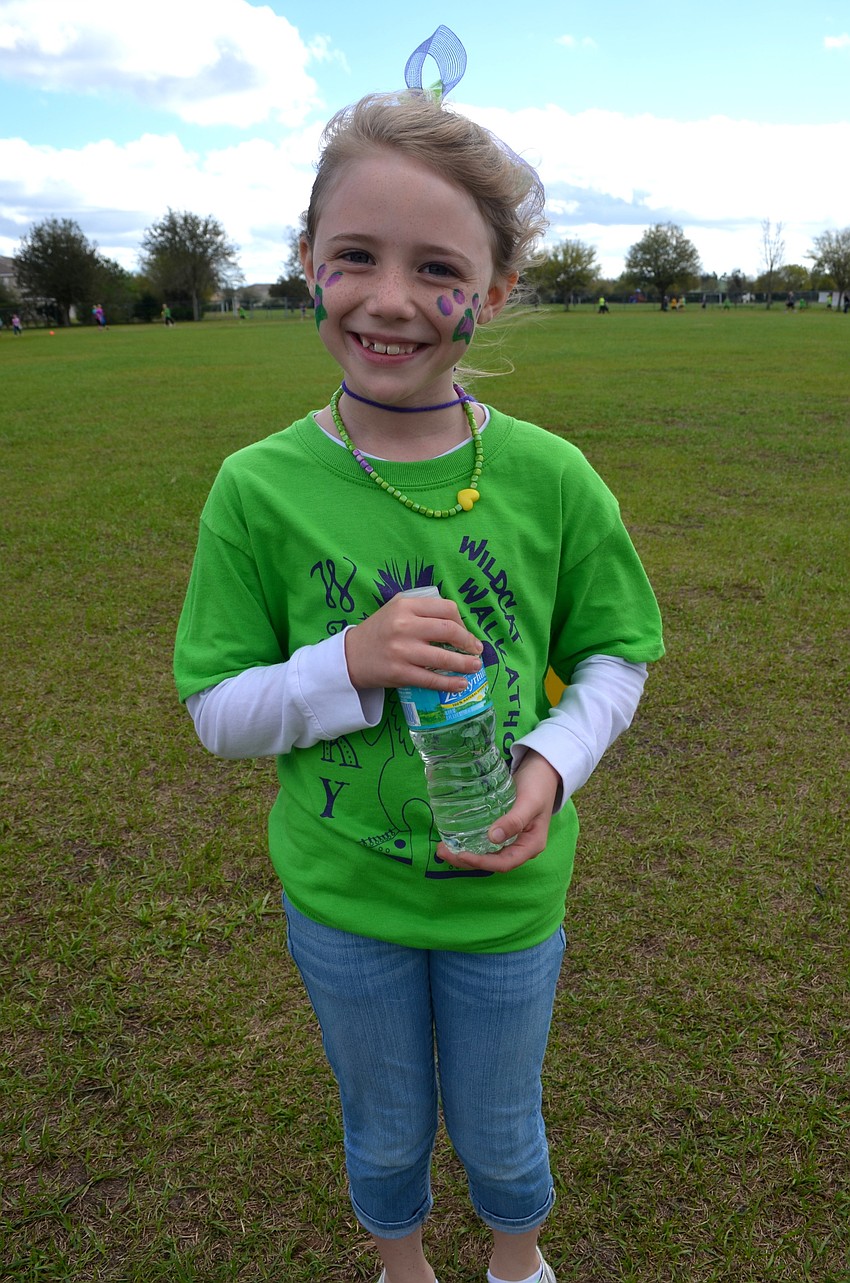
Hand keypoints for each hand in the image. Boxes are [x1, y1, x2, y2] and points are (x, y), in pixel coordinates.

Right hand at [344, 592, 482, 691]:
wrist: (351, 656)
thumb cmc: (380, 632)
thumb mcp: (396, 609)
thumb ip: (423, 610)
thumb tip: (458, 623)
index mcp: (405, 606)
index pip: (446, 608)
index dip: (462, 621)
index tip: (465, 632)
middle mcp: (404, 626)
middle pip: (449, 631)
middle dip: (469, 642)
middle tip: (477, 650)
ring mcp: (402, 650)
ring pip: (444, 657)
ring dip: (465, 663)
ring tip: (475, 666)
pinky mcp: (400, 673)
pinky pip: (431, 679)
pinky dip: (450, 683)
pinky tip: (461, 684)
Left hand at [436, 750, 560, 871]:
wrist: (542, 770)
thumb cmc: (539, 786)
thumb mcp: (529, 802)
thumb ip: (514, 821)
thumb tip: (493, 838)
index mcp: (531, 846)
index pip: (505, 863)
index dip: (482, 863)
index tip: (462, 855)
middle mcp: (520, 847)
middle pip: (492, 861)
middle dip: (467, 860)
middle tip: (442, 852)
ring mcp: (511, 839)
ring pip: (487, 853)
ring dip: (465, 853)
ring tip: (443, 848)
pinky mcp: (502, 829)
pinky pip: (485, 841)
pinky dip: (470, 842)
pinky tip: (454, 838)